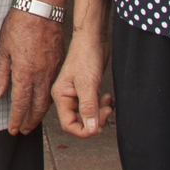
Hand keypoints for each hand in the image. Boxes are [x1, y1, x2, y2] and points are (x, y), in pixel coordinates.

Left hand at [0, 9, 64, 134]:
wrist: (41, 8)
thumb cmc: (19, 24)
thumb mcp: (2, 48)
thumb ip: (1, 73)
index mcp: (25, 73)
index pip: (21, 104)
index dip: (17, 119)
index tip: (14, 130)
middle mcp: (41, 75)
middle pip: (37, 107)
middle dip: (30, 121)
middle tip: (25, 130)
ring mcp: (52, 69)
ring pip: (48, 98)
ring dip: (40, 113)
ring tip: (33, 120)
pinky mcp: (58, 62)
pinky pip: (54, 86)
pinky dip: (48, 98)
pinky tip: (44, 100)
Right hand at [52, 0, 114, 137]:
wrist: (93, 38)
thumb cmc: (85, 55)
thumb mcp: (88, 84)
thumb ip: (88, 107)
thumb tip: (91, 129)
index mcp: (61, 97)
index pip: (68, 125)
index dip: (83, 130)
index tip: (98, 126)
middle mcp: (67, 97)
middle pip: (79, 122)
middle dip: (95, 120)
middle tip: (106, 110)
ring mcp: (77, 94)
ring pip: (89, 115)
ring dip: (101, 113)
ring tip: (108, 102)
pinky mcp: (87, 90)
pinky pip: (94, 106)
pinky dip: (103, 106)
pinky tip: (108, 97)